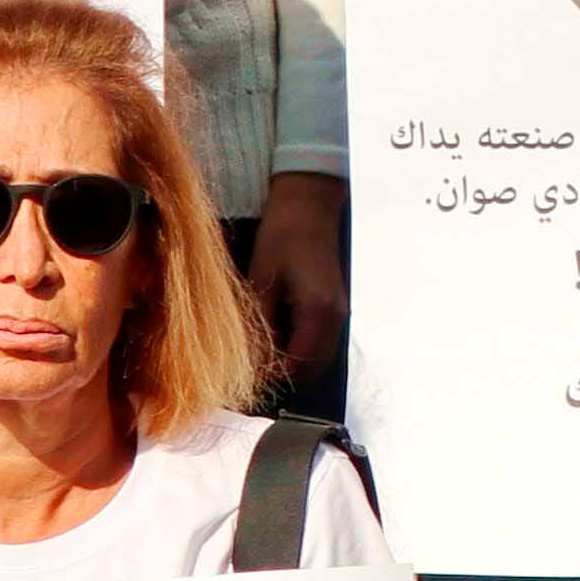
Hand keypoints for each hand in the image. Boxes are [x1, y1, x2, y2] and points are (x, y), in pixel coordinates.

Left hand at [251, 172, 346, 392]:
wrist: (308, 207)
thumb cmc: (281, 237)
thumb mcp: (261, 281)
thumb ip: (259, 326)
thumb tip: (249, 362)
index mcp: (318, 313)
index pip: (296, 364)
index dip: (269, 373)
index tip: (240, 368)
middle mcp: (335, 319)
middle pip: (311, 369)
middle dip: (281, 372)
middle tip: (248, 360)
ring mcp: (339, 314)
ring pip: (317, 358)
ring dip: (290, 360)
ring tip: (260, 345)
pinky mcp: (335, 308)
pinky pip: (319, 343)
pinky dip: (298, 347)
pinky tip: (275, 330)